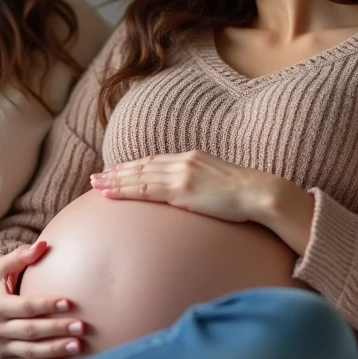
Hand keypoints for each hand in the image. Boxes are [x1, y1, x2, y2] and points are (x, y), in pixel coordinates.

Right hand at [0, 241, 84, 358]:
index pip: (26, 307)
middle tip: (81, 326)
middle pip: (31, 331)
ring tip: (78, 346)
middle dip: (57, 329)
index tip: (69, 302)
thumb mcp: (0, 270)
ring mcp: (2, 347)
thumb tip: (43, 245)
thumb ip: (20, 257)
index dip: (47, 305)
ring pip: (31, 352)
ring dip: (55, 350)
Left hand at [90, 150, 289, 222]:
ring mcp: (181, 175)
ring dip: (114, 180)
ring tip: (96, 185)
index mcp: (192, 159)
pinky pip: (144, 190)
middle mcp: (183, 162)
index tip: (116, 171)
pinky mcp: (182, 189)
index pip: (155, 161)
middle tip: (96, 178)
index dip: (133, 166)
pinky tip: (109, 193)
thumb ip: (203, 187)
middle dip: (117, 172)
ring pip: (138, 177)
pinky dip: (124, 190)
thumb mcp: (220, 185)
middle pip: (142, 166)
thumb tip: (195, 199)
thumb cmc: (247, 196)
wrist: (261, 194)